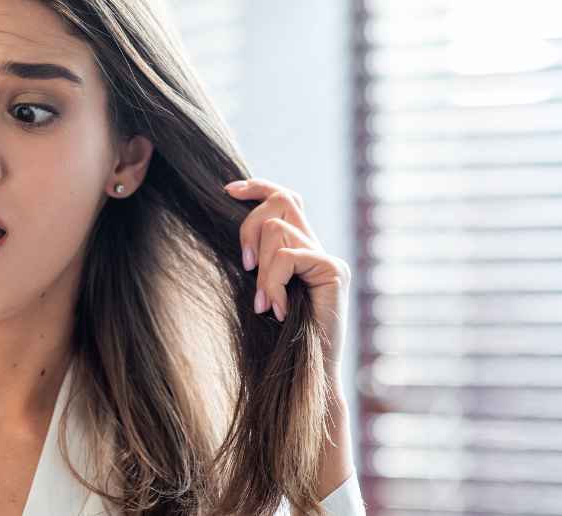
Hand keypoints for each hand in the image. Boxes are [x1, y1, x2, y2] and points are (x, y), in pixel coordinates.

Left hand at [224, 178, 351, 374]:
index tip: (228, 191)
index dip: (258, 187)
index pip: (286, 197)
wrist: (305, 374)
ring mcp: (328, 258)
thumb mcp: (258, 289)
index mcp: (300, 247)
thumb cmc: (276, 338)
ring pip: (277, 231)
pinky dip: (273, 282)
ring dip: (261, 269)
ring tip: (264, 303)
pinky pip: (288, 257)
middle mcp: (317, 246)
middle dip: (249, 229)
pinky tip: (276, 309)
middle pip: (280, 204)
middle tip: (244, 267)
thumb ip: (255, 259)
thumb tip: (232, 226)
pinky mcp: (333, 271)